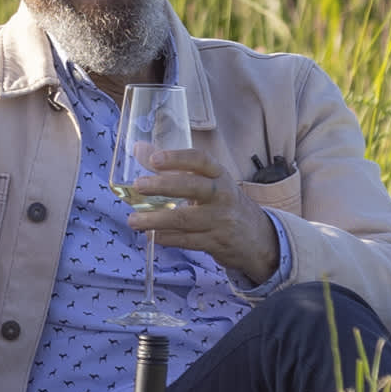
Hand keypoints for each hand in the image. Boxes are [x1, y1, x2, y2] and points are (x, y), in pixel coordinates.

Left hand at [122, 146, 279, 283]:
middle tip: (138, 185)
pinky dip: (166, 238)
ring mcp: (220, 221)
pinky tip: (151, 235)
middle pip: (193, 187)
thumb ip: (174, 166)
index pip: (201, 160)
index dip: (177, 158)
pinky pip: (187, 241)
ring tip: (133, 220)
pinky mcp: (216, 243)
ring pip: (185, 219)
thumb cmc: (223, 203)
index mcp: (219, 175)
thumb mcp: (207, 181)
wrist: (257, 237)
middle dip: (163, 186)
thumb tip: (139, 149)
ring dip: (156, 220)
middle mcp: (222, 196)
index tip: (154, 159)